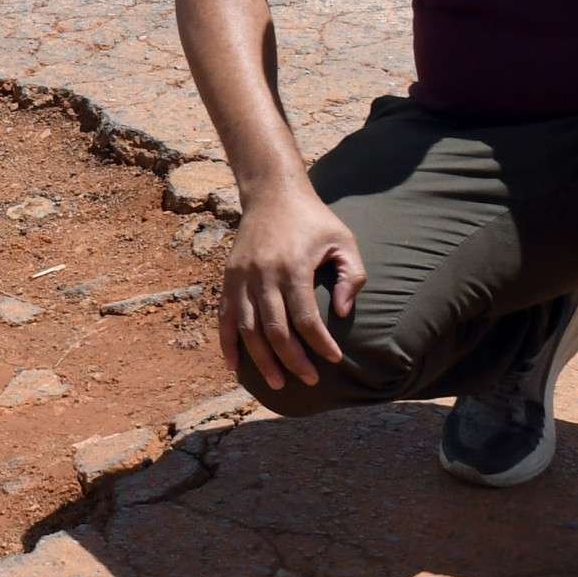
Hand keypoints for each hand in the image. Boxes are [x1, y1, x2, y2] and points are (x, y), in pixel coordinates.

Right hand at [217, 184, 364, 392]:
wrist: (272, 193)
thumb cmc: (314, 220)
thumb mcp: (343, 241)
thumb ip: (352, 277)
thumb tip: (344, 314)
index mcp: (293, 266)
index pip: (306, 317)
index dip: (320, 343)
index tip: (335, 359)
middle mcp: (263, 274)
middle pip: (275, 330)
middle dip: (292, 360)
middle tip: (310, 380)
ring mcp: (241, 276)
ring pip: (247, 329)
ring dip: (261, 360)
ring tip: (278, 383)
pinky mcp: (229, 277)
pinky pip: (225, 317)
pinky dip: (228, 344)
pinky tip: (236, 367)